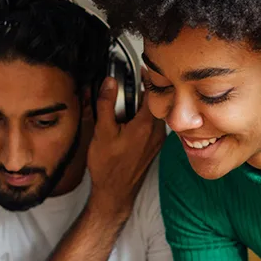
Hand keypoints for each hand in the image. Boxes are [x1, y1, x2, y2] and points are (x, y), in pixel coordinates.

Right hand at [86, 75, 166, 218]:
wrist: (114, 193)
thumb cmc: (108, 167)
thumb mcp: (102, 132)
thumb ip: (107, 104)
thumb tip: (110, 82)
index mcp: (146, 126)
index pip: (154, 92)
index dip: (147, 77)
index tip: (139, 67)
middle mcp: (157, 132)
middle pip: (154, 101)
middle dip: (141, 91)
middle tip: (126, 86)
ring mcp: (158, 140)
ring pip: (153, 113)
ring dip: (140, 106)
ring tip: (124, 105)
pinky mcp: (154, 146)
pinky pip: (151, 124)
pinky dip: (141, 118)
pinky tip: (127, 122)